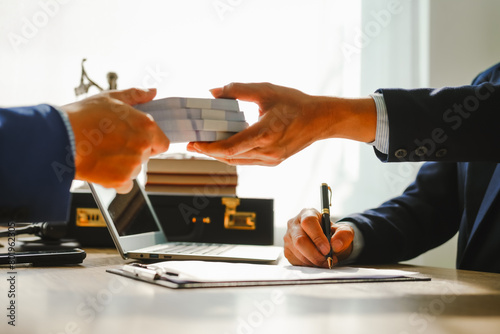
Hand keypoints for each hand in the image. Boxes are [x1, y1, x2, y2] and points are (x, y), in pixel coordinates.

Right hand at [61, 88, 169, 192]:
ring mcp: (133, 164)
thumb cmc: (83, 116)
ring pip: (134, 170)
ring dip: (122, 166)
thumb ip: (136, 95)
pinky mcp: (121, 180)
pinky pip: (125, 185)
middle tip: (111, 144)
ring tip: (102, 154)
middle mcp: (143, 145)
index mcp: (146, 125)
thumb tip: (151, 92)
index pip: (162, 142)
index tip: (134, 139)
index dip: (149, 141)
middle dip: (132, 152)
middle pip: (146, 156)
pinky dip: (115, 180)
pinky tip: (101, 167)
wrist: (60, 137)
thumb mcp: (110, 98)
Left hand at [187, 82, 375, 165]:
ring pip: (237, 162)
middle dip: (208, 151)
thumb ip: (238, 89)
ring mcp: (271, 160)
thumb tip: (213, 92)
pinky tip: (225, 146)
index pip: (229, 148)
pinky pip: (247, 161)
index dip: (208, 148)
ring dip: (219, 154)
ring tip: (205, 145)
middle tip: (193, 143)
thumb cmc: (296, 103)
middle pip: (229, 157)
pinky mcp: (273, 161)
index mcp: (265, 134)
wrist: (320, 120)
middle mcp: (267, 152)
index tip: (193, 143)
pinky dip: (233, 155)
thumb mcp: (266, 90)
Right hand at [283, 208, 353, 267]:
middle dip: (315, 254)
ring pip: (298, 252)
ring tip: (326, 261)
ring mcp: (288, 237)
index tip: (327, 249)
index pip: (308, 222)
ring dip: (314, 261)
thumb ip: (343, 235)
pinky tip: (317, 261)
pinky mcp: (287, 250)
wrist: (327, 242)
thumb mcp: (344, 231)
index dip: (317, 237)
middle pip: (300, 240)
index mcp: (307, 213)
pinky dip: (309, 265)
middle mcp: (294, 224)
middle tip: (327, 259)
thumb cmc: (333, 234)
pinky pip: (296, 261)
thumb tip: (336, 244)